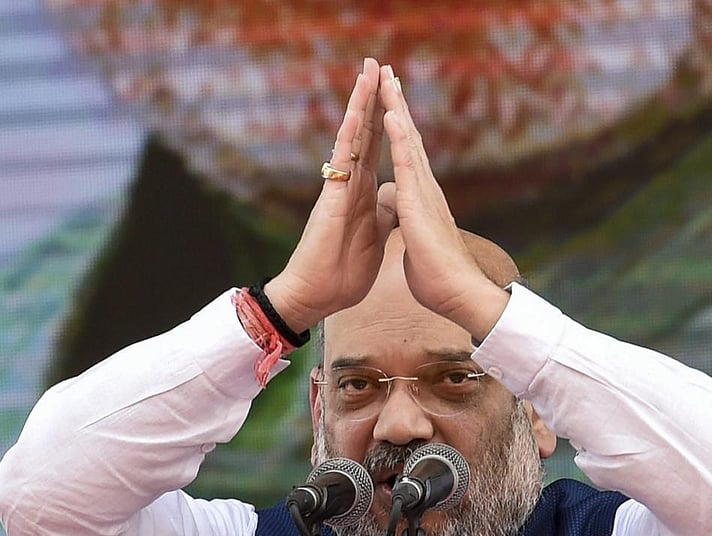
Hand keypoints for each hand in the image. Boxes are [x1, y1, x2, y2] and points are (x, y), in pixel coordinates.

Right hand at [265, 58, 396, 332]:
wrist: (318, 296)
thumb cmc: (342, 273)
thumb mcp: (375, 238)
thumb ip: (382, 215)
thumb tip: (393, 200)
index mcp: (365, 194)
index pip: (377, 148)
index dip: (386, 119)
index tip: (393, 90)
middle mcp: (352, 185)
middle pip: (365, 133)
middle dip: (372, 98)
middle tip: (376, 62)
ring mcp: (340, 190)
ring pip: (352, 139)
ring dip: (360, 105)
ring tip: (366, 72)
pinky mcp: (332, 202)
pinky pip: (341, 164)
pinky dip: (348, 138)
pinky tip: (355, 113)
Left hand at [378, 65, 508, 340]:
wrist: (458, 294)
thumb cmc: (439, 278)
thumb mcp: (417, 245)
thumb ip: (412, 225)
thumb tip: (407, 217)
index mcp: (422, 200)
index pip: (408, 155)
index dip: (399, 128)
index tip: (389, 101)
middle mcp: (426, 189)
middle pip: (410, 138)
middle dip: (397, 105)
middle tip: (388, 74)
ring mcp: (425, 192)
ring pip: (409, 141)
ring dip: (397, 107)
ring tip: (387, 78)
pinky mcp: (419, 202)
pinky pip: (406, 162)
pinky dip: (399, 135)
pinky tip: (390, 112)